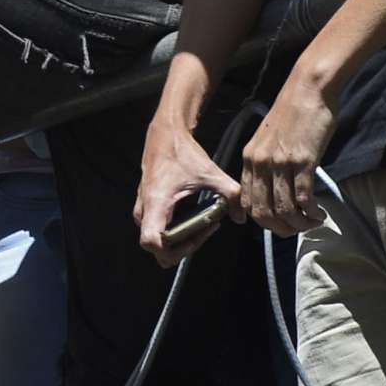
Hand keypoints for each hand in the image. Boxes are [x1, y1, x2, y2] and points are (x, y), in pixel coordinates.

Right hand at [134, 115, 240, 265]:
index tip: (193, 238)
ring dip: (179, 241)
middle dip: (183, 248)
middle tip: (204, 232)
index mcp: (157, 203)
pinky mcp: (148, 206)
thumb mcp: (210, 173)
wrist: (165, 134)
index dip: (172, 250)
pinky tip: (194, 220)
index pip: (151, 243)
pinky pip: (157, 230)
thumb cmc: (182, 153)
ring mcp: (144, 208)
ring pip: (157, 241)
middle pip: (157, 249)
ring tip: (202, 226)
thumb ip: (231, 195)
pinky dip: (175, 232)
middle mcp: (145, 209)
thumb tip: (242, 218)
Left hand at [241, 77, 337, 235]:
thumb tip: (275, 192)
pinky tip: (320, 213)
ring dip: (300, 224)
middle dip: (281, 228)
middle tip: (299, 230)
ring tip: (313, 223)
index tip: (280, 224)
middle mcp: (260, 163)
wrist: (307, 91)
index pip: (247, 202)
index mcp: (249, 158)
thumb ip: (266, 164)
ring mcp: (280, 163)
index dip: (263, 220)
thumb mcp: (268, 140)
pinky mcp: (302, 161)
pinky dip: (312, 213)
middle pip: (263, 211)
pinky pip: (303, 198)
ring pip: (284, 209)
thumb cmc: (292, 115)